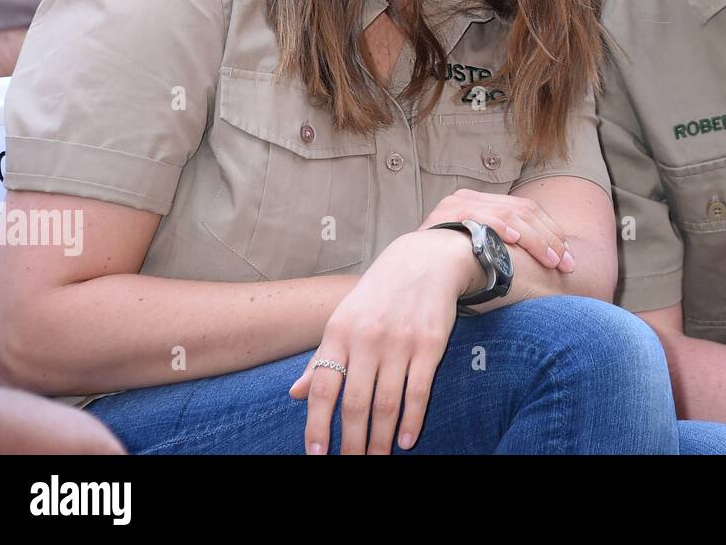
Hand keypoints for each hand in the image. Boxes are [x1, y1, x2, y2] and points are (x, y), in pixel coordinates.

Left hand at [288, 229, 479, 453]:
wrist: (424, 260)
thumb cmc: (378, 294)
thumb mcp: (343, 317)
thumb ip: (321, 357)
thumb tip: (294, 394)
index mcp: (339, 331)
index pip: (321, 387)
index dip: (316, 425)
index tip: (316, 455)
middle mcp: (367, 337)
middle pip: (355, 403)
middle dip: (351, 443)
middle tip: (351, 464)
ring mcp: (400, 341)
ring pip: (387, 404)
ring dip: (380, 439)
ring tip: (376, 459)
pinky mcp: (431, 344)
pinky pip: (419, 391)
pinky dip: (412, 421)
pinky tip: (406, 440)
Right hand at [419, 187, 574, 273]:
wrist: (408, 273)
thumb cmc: (448, 271)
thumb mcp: (482, 255)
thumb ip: (507, 250)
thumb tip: (554, 261)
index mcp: (485, 203)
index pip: (528, 211)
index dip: (552, 233)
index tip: (568, 260)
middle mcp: (472, 199)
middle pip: (523, 211)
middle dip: (549, 239)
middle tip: (565, 265)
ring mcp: (458, 204)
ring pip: (508, 213)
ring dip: (534, 238)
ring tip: (550, 258)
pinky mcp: (445, 214)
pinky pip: (478, 215)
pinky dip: (498, 224)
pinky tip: (512, 238)